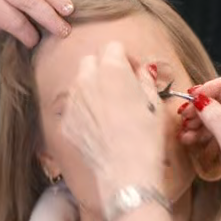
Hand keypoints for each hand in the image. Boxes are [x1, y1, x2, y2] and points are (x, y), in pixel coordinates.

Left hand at [61, 41, 166, 214]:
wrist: (126, 173)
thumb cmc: (146, 138)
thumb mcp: (155, 103)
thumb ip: (145, 80)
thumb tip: (140, 72)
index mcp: (112, 68)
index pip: (114, 47)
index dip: (127, 59)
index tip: (136, 73)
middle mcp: (86, 79)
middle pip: (92, 61)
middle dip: (105, 68)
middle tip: (121, 87)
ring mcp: (72, 100)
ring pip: (80, 83)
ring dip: (93, 88)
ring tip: (111, 109)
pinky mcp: (65, 121)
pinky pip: (74, 107)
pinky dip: (84, 111)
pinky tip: (101, 128)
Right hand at [181, 71, 220, 220]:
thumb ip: (216, 118)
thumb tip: (198, 98)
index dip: (213, 87)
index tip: (192, 99)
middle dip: (202, 106)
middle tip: (183, 118)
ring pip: (218, 114)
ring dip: (199, 121)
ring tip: (184, 133)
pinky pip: (217, 130)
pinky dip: (202, 133)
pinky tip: (189, 141)